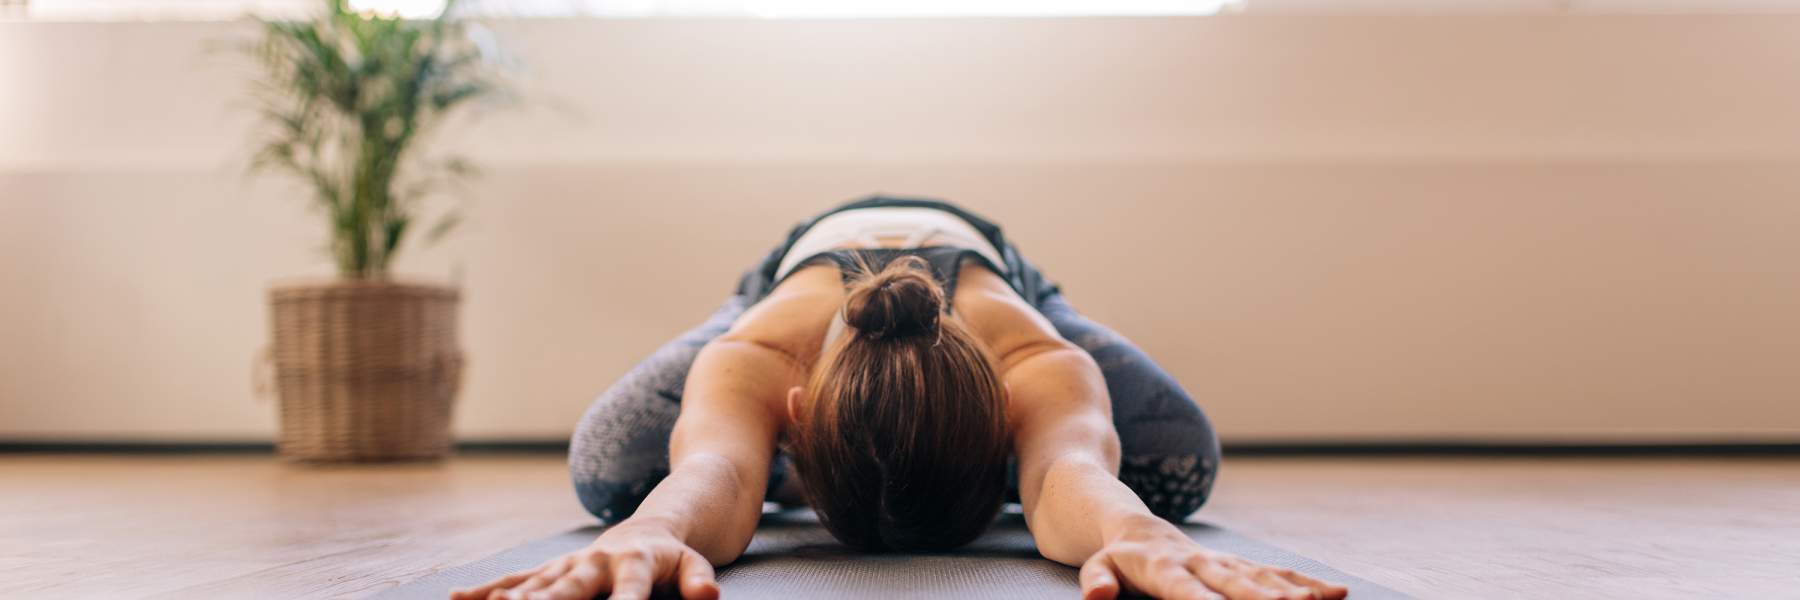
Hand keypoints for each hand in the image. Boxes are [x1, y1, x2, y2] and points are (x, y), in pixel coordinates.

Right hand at [449, 522, 718, 599]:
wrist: (648, 531)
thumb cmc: (673, 559)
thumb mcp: (695, 565)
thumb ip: (700, 580)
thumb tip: (709, 595)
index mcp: (634, 564)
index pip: (630, 592)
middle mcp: (595, 564)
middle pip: (570, 588)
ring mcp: (568, 567)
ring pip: (535, 585)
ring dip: (512, 599)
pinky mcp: (550, 572)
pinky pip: (515, 580)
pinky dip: (487, 590)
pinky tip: (458, 599)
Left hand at [1080, 521, 1347, 599]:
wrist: (1138, 529)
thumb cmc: (1117, 560)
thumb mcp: (1097, 567)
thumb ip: (1098, 581)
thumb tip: (1097, 595)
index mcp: (1166, 569)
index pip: (1188, 591)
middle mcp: (1203, 563)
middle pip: (1238, 585)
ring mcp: (1227, 563)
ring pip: (1266, 578)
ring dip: (1297, 592)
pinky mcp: (1242, 566)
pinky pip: (1279, 574)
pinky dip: (1308, 583)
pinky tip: (1337, 593)